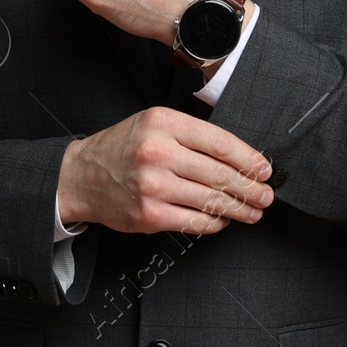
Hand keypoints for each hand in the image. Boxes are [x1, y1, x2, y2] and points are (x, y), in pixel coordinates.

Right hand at [57, 106, 273, 233]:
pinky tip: (223, 221)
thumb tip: (238, 157)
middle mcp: (159, 151)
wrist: (81, 175)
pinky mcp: (149, 213)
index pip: (219, 142)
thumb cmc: (122, 148)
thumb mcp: (153, 124)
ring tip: (253, 211)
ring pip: (211, 200)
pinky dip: (214, 223)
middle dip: (249, 188)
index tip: (264, 169)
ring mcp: (153, 185)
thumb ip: (190, 135)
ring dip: (239, 209)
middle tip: (266, 195)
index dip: (248, 159)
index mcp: (164, 122)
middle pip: (219, 173)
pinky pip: (194, 221)